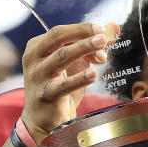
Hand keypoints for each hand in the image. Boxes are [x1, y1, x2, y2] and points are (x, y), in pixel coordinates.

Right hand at [20, 22, 113, 143]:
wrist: (44, 119)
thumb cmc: (59, 87)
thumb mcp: (77, 64)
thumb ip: (93, 45)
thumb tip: (114, 26)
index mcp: (38, 46)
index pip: (62, 32)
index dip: (83, 31)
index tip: (104, 34)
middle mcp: (34, 57)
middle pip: (57, 37)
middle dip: (81, 33)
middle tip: (103, 36)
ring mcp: (37, 76)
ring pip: (61, 57)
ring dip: (82, 51)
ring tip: (102, 53)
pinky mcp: (45, 95)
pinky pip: (63, 85)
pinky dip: (79, 79)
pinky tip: (93, 75)